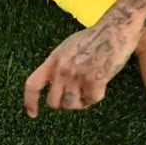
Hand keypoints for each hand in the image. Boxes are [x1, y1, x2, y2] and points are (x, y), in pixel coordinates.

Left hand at [23, 23, 138, 116]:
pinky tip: (101, 85)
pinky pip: (91, 100)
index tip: (33, 114)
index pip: (33, 85)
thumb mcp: (68, 47)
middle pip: (53, 102)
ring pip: (71, 105)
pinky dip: (96, 96)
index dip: (30, 102)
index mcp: (54, 60)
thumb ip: (59, 64)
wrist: (115, 30)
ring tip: (89, 92)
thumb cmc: (95, 37)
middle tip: (75, 97)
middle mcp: (62, 69)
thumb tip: (55, 82)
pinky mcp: (94, 81)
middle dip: (64, 103)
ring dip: (80, 102)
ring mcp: (77, 76)